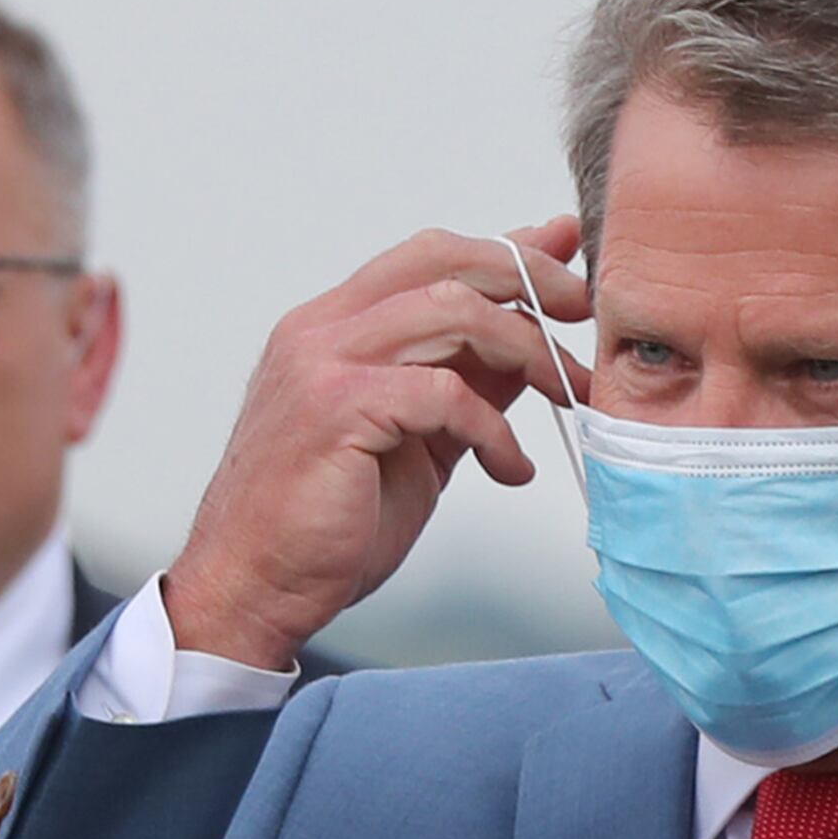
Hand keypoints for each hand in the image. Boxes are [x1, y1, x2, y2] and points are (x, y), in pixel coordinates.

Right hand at [162, 219, 589, 670]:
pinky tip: (509, 468)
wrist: (255, 586)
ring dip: (527, 351)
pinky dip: (494, 430)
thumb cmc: (326, 521)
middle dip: (531, 279)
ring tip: (566, 397)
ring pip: (452, 311)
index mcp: (333, 325)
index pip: (431, 256)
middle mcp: (321, 329)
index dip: (508, 252)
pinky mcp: (336, 408)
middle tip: (582, 316)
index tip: (570, 268)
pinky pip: (444, 394)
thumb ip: (468, 378)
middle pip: (444, 261)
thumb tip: (532, 332)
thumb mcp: (419, 436)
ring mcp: (322, 363)